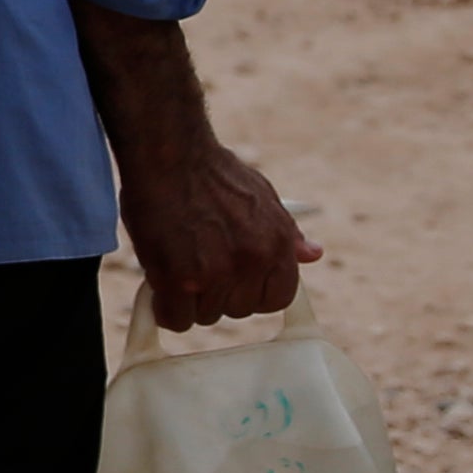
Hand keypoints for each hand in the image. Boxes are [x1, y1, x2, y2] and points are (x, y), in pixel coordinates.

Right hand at [67, 3, 312, 331]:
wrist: (169, 153)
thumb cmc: (211, 171)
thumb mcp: (262, 196)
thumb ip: (286, 233)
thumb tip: (313, 254)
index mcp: (277, 244)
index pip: (277, 299)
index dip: (252, 293)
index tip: (233, 282)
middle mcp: (252, 262)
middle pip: (238, 310)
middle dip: (217, 294)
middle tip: (197, 264)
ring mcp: (215, 274)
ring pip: (204, 316)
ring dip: (188, 299)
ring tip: (176, 263)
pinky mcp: (178, 280)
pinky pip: (175, 319)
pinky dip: (164, 308)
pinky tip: (159, 284)